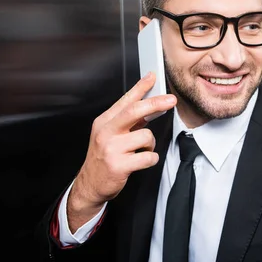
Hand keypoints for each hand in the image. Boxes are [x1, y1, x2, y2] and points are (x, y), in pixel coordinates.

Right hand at [68, 72, 176, 230]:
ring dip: (150, 144)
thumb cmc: (103, 158)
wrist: (90, 185)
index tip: (152, 77)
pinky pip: (148, 156)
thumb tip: (149, 106)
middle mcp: (106, 132)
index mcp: (104, 122)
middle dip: (155, 103)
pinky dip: (150, 159)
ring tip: (141, 150)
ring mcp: (111, 149)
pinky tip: (142, 161)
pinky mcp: (119, 165)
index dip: (140, 87)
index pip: (125, 100)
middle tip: (170, 100)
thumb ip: (128, 121)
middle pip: (134, 111)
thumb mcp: (110, 135)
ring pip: (146, 136)